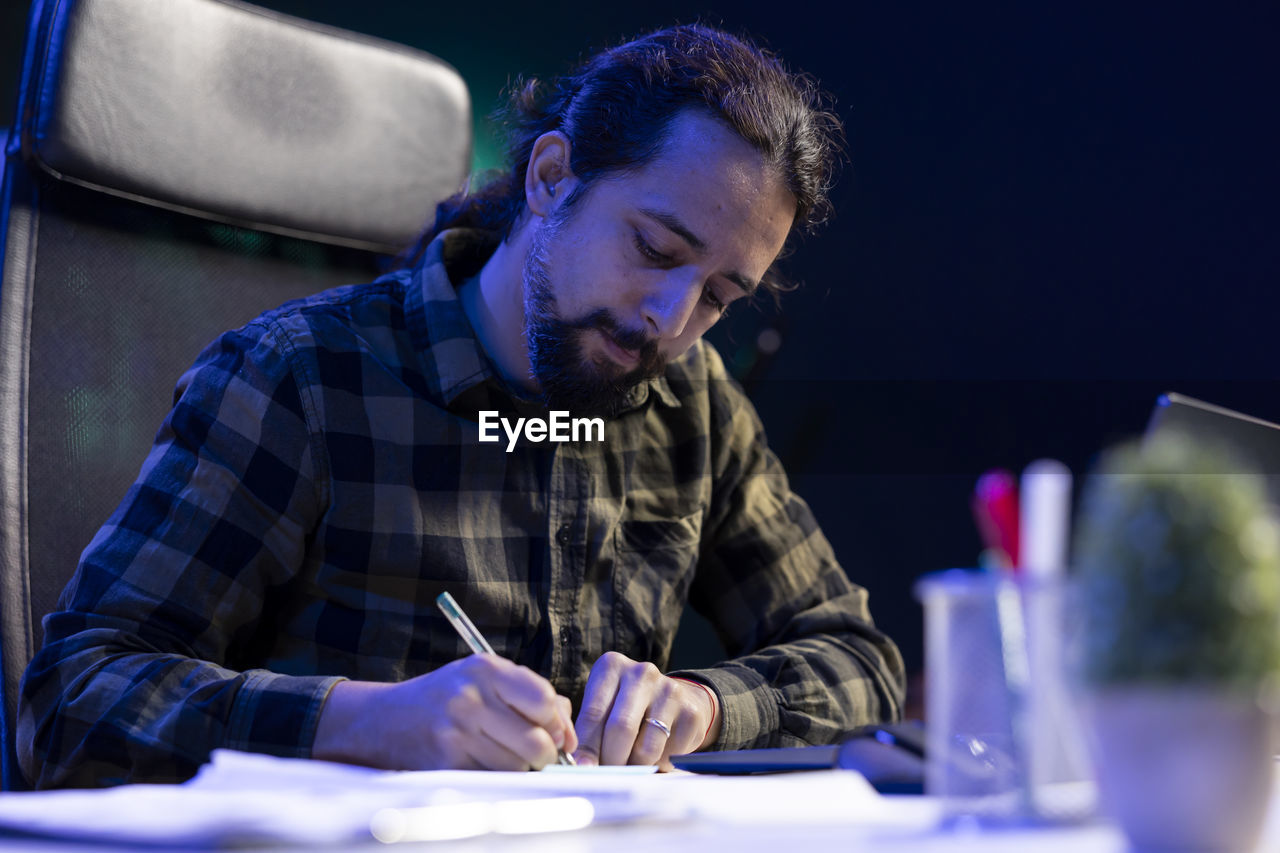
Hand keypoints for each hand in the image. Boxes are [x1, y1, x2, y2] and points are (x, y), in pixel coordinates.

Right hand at [313, 654, 575, 770]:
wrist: (382, 721)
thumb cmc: (446, 697)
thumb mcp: (484, 679)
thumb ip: (530, 695)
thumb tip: (569, 735)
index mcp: (485, 670)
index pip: (545, 701)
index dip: (557, 723)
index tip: (555, 732)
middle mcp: (470, 699)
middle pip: (537, 742)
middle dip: (543, 753)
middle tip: (534, 752)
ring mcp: (456, 734)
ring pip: (518, 767)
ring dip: (520, 768)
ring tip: (503, 755)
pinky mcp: (445, 765)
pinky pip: (493, 781)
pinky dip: (497, 779)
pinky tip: (484, 764)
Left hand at [572, 651, 719, 767]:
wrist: (676, 698)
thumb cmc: (627, 707)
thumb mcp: (604, 707)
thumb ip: (589, 732)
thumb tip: (583, 765)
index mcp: (612, 666)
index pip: (593, 713)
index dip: (587, 747)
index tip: (584, 769)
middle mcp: (642, 673)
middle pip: (620, 729)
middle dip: (611, 760)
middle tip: (608, 774)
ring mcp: (669, 691)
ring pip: (646, 748)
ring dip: (635, 767)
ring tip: (631, 765)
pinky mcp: (691, 713)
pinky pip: (669, 755)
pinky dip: (659, 765)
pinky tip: (656, 756)